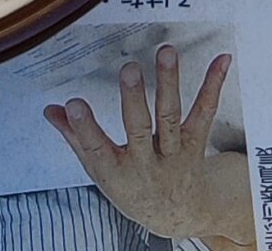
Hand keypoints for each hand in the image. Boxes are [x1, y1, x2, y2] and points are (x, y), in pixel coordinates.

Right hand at [45, 46, 252, 248]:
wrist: (178, 216)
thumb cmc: (134, 189)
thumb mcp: (101, 173)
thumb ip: (77, 139)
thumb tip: (51, 110)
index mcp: (117, 172)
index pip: (97, 150)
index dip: (84, 129)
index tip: (74, 103)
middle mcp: (147, 164)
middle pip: (139, 129)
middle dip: (133, 99)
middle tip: (128, 69)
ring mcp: (174, 155)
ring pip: (171, 117)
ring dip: (169, 83)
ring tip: (166, 53)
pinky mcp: (196, 144)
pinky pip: (204, 113)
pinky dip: (213, 85)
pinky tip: (220, 61)